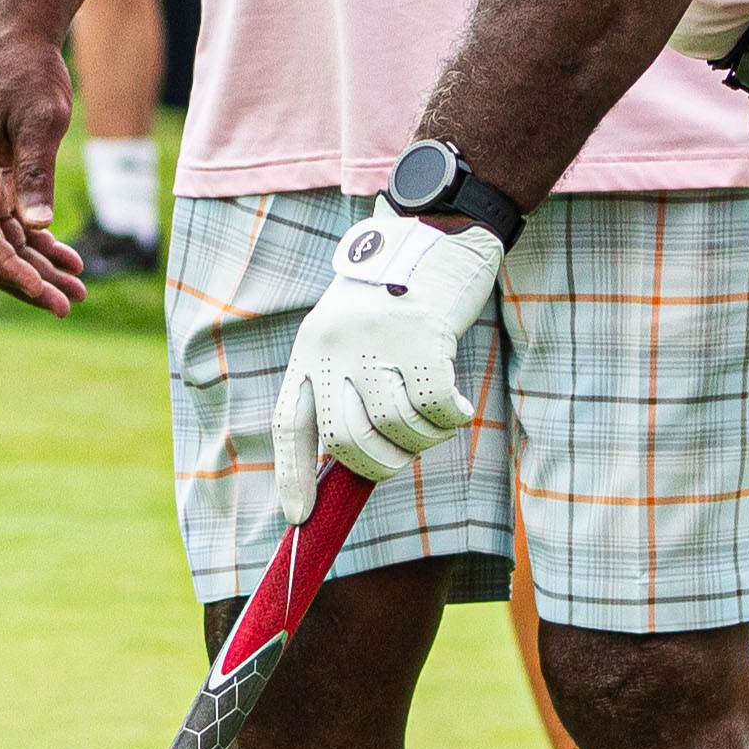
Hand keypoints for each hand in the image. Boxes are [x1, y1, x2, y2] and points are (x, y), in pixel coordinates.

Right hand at [0, 18, 87, 313]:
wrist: (16, 43)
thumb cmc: (28, 75)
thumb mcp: (41, 120)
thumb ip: (37, 173)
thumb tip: (37, 227)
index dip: (11, 272)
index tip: (46, 294)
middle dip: (26, 282)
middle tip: (69, 305)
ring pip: (2, 243)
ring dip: (37, 268)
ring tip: (78, 291)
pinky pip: (12, 225)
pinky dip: (38, 244)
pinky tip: (69, 260)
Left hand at [270, 211, 506, 520]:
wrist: (433, 232)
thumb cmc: (394, 298)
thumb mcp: (350, 335)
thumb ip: (343, 388)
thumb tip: (349, 466)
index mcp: (310, 348)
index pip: (290, 424)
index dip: (291, 475)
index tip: (299, 516)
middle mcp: (335, 345)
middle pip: (346, 440)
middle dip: (376, 466)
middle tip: (399, 458)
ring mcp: (378, 339)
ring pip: (395, 427)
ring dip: (422, 439)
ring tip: (436, 420)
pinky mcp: (422, 335)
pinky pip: (436, 408)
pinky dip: (450, 420)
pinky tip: (459, 408)